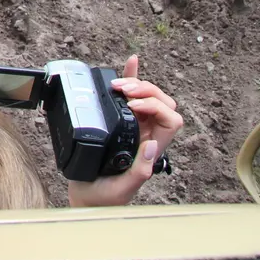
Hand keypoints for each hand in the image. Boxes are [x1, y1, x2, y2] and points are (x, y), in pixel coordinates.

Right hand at [67, 55, 182, 207]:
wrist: (88, 197)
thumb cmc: (105, 197)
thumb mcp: (122, 189)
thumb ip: (139, 171)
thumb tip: (153, 145)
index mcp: (153, 148)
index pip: (171, 120)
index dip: (155, 107)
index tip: (132, 106)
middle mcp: (147, 134)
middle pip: (163, 103)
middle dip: (146, 90)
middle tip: (122, 92)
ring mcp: (134, 126)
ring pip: (149, 96)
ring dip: (138, 84)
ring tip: (117, 86)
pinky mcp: (118, 120)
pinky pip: (129, 96)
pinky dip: (131, 77)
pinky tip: (132, 62)